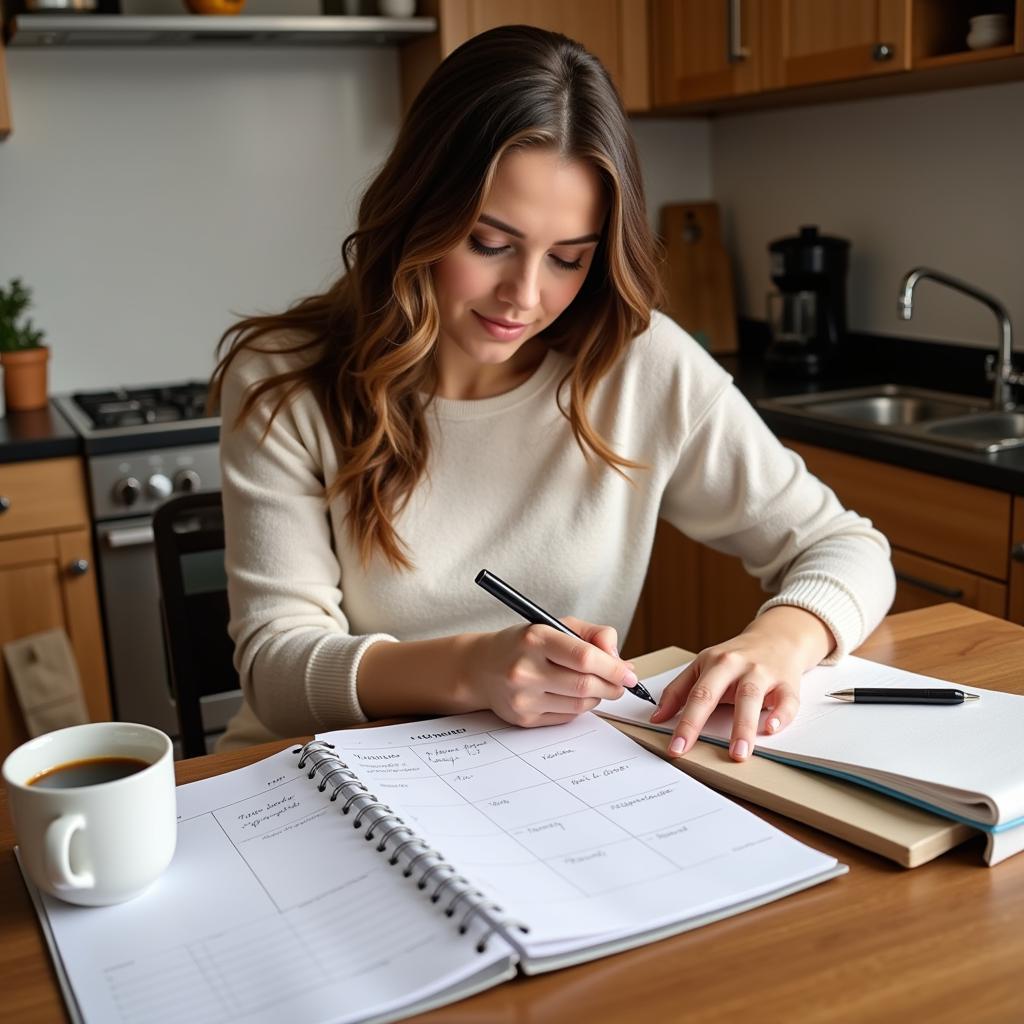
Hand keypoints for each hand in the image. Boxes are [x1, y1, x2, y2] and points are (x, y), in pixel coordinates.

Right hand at [462, 617, 639, 727]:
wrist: (480, 668)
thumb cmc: (522, 644)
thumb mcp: (554, 625)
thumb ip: (592, 634)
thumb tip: (620, 660)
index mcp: (534, 638)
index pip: (584, 657)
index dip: (613, 667)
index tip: (630, 673)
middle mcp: (525, 669)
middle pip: (585, 685)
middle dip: (612, 686)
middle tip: (621, 683)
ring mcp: (523, 698)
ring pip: (580, 705)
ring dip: (597, 697)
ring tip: (595, 685)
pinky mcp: (524, 719)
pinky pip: (567, 718)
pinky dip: (579, 708)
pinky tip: (572, 695)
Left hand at [648, 606, 833, 760]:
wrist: (777, 637)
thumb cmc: (737, 657)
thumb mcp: (704, 666)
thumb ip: (679, 690)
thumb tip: (657, 717)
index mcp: (713, 662)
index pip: (693, 694)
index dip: (683, 722)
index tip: (675, 747)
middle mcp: (736, 665)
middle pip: (715, 693)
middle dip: (701, 722)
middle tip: (691, 751)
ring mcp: (762, 672)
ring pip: (750, 697)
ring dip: (743, 727)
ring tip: (738, 753)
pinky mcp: (787, 682)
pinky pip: (787, 700)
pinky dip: (781, 715)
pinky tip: (772, 728)